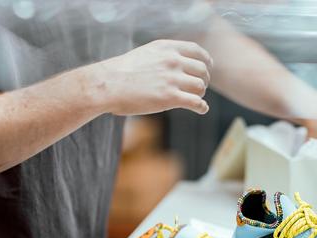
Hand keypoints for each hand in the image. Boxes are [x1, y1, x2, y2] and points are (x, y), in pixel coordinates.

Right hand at [85, 39, 212, 115]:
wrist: (108, 85)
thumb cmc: (122, 72)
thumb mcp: (146, 54)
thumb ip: (165, 55)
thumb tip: (179, 63)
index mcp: (166, 48)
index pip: (197, 51)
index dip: (206, 60)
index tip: (208, 67)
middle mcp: (172, 61)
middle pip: (202, 70)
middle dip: (203, 79)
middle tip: (198, 87)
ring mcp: (172, 79)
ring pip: (201, 86)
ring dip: (200, 94)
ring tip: (194, 98)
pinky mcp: (170, 97)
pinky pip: (197, 102)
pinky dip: (202, 107)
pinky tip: (201, 109)